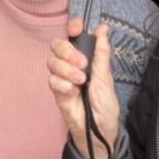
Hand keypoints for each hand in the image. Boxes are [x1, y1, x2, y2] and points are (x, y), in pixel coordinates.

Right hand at [48, 19, 119, 158]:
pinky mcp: (56, 92)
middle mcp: (70, 64)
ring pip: (52, 62)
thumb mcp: (106, 77)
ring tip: (81, 81)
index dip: (72, 27)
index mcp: (84, 57)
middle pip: (57, 45)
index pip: (72, 36)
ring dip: (67, 70)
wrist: (99, 130)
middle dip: (67, 51)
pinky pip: (52, 81)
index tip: (76, 28)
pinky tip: (72, 92)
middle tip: (82, 64)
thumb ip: (101, 53)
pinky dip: (62, 84)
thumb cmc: (105, 103)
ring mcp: (62, 77)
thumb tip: (102, 28)